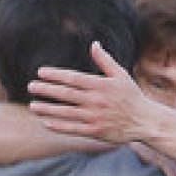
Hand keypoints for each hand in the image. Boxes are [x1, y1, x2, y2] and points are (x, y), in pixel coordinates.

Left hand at [29, 41, 153, 143]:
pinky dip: (58, 125)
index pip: (73, 78)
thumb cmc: (131, 96)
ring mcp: (94, 117)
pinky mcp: (94, 131)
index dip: (56, 75)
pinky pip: (72, 128)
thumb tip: (94, 44)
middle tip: (31, 86)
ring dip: (48, 109)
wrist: (144, 121)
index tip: (40, 72)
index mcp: (101, 85)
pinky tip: (46, 122)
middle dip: (47, 90)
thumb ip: (105, 61)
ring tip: (32, 106)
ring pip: (66, 112)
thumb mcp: (121, 75)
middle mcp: (95, 101)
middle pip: (66, 94)